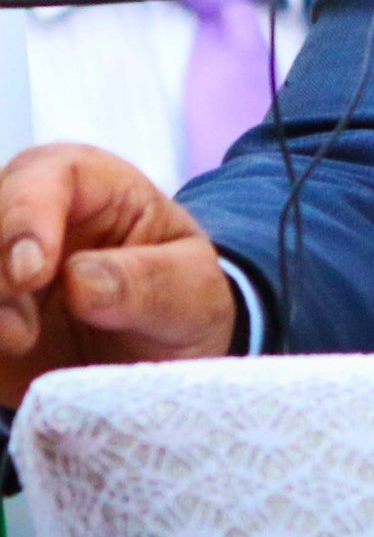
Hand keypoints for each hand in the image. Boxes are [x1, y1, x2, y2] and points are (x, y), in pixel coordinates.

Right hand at [0, 143, 236, 404]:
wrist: (165, 350)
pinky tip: (5, 361)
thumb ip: (147, 282)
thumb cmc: (182, 298)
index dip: (25, 219)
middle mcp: (27, 217)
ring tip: (20, 345)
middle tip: (20, 330)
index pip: (42, 175)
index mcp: (88, 184)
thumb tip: (80, 280)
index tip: (31, 273)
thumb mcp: (192, 289)